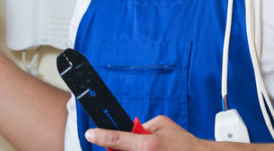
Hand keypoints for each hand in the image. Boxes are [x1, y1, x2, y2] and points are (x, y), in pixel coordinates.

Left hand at [85, 116, 226, 150]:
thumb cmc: (184, 144)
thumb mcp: (163, 124)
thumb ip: (142, 126)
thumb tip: (128, 130)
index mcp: (147, 144)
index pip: (116, 139)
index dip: (100, 136)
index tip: (90, 134)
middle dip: (116, 148)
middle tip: (126, 144)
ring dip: (128, 150)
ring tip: (149, 147)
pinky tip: (151, 150)